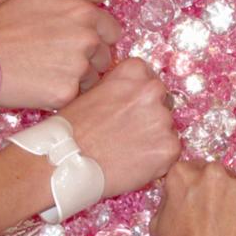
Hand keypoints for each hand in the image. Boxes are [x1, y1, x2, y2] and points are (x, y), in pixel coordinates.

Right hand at [0, 0, 120, 109]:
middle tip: (59, 61)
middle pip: (104, 57)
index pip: (112, 31)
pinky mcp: (65, 93)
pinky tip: (40, 85)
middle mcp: (87, 39)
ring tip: (46, 73)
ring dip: (77, 80)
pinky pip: (75, 97)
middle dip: (89, 61)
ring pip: (92, 80)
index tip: (81, 45)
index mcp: (84, 13)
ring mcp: (78, 67)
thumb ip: (71, 1)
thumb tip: (89, 10)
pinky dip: (61, 95)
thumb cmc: (0, 21)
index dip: (97, 38)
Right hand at [59, 58, 180, 196]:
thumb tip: (133, 97)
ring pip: (167, 128)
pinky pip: (171, 152)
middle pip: (163, 103)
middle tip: (127, 134)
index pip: (150, 80)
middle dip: (150, 117)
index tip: (127, 112)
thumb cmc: (73, 128)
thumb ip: (121, 89)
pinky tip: (134, 163)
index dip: (139, 99)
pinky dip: (157, 160)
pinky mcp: (169, 147)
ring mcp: (163, 119)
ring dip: (154, 139)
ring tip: (127, 151)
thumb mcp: (94, 91)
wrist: (64, 160)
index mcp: (134, 71)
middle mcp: (153, 90)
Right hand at [151, 161, 235, 235]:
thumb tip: (182, 190)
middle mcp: (215, 172)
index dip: (202, 191)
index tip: (205, 208)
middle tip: (223, 224)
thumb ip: (172, 196)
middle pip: (225, 176)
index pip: (196, 170)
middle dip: (225, 195)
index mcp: (184, 174)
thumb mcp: (158, 223)